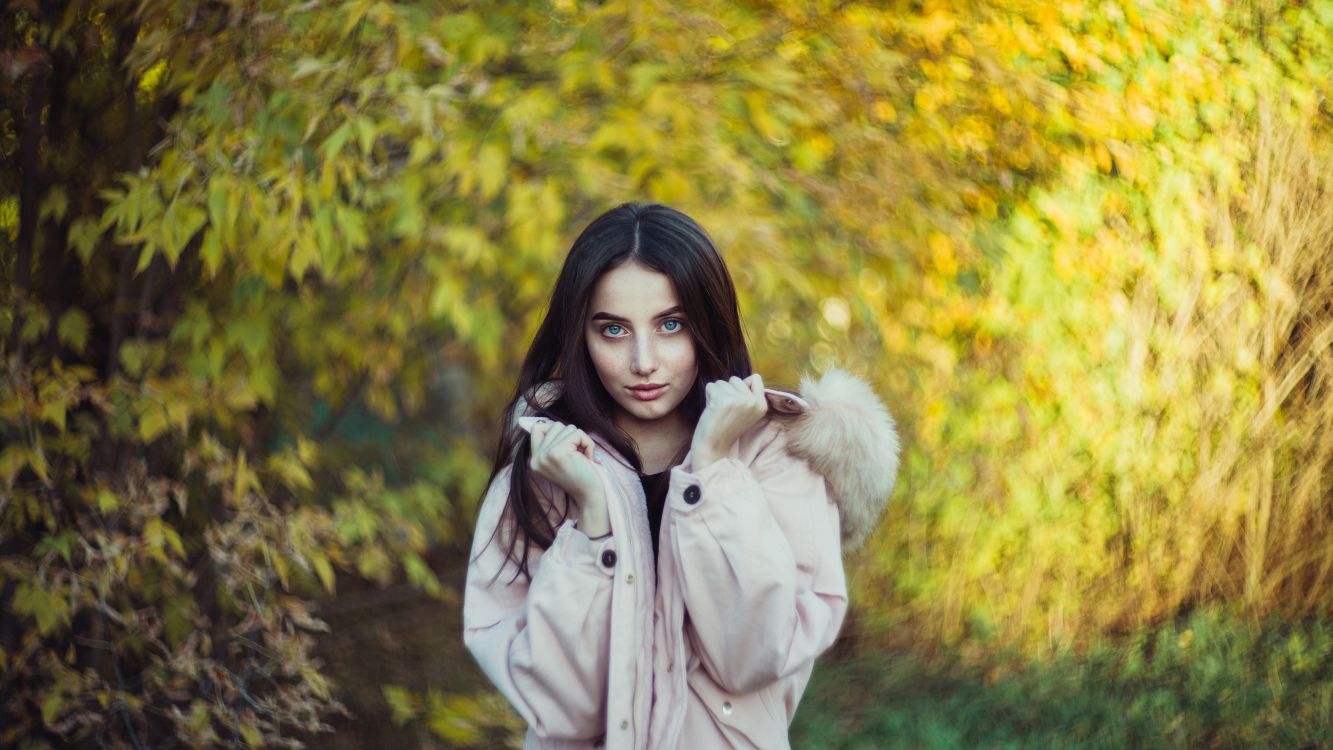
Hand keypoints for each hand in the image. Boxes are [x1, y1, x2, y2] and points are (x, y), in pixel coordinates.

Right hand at [527, 419, 609, 535]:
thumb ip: (553, 443)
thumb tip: (549, 422)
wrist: (591, 496)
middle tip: (578, 454)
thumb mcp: (561, 460)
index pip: (537, 428)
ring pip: (567, 427)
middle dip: (571, 436)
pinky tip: (588, 458)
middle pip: (554, 425)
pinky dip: (587, 443)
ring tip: (583, 457)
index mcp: (534, 461)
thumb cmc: (581, 476)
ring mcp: (544, 455)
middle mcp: (536, 459)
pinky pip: (577, 433)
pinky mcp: (557, 453)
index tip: (568, 444)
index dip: (555, 430)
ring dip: (581, 440)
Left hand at [690, 374, 767, 469]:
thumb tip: (748, 377)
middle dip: (727, 391)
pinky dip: (708, 396)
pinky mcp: (723, 400)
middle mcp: (753, 402)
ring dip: (716, 394)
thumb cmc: (726, 428)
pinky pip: (711, 386)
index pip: (755, 378)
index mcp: (762, 405)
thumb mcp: (746, 412)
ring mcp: (739, 400)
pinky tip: (712, 410)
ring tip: (718, 412)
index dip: (741, 387)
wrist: (714, 448)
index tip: (736, 405)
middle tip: (726, 411)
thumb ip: (748, 395)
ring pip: (722, 382)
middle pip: (736, 379)